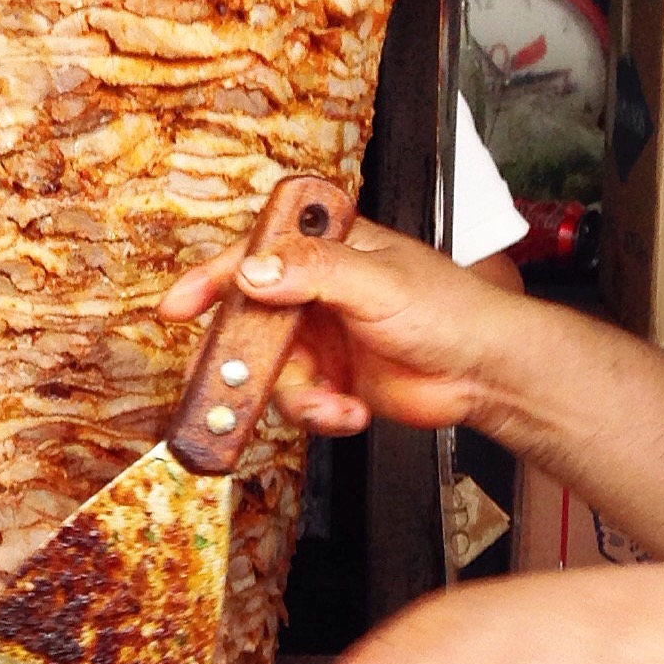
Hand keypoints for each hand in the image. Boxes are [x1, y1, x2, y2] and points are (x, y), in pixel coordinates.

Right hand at [159, 214, 526, 435]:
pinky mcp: (333, 382)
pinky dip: (321, 413)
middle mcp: (317, 293)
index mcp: (328, 249)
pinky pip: (300, 403)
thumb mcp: (377, 281)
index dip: (213, 279)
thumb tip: (255, 273)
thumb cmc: (450, 308)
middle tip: (235, 382)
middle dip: (245, 358)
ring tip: (330, 403)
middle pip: (252, 322)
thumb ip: (313, 272)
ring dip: (297, 396)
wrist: (485, 371)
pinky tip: (350, 410)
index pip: (256, 255)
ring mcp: (323, 340)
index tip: (178, 306)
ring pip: (272, 373)